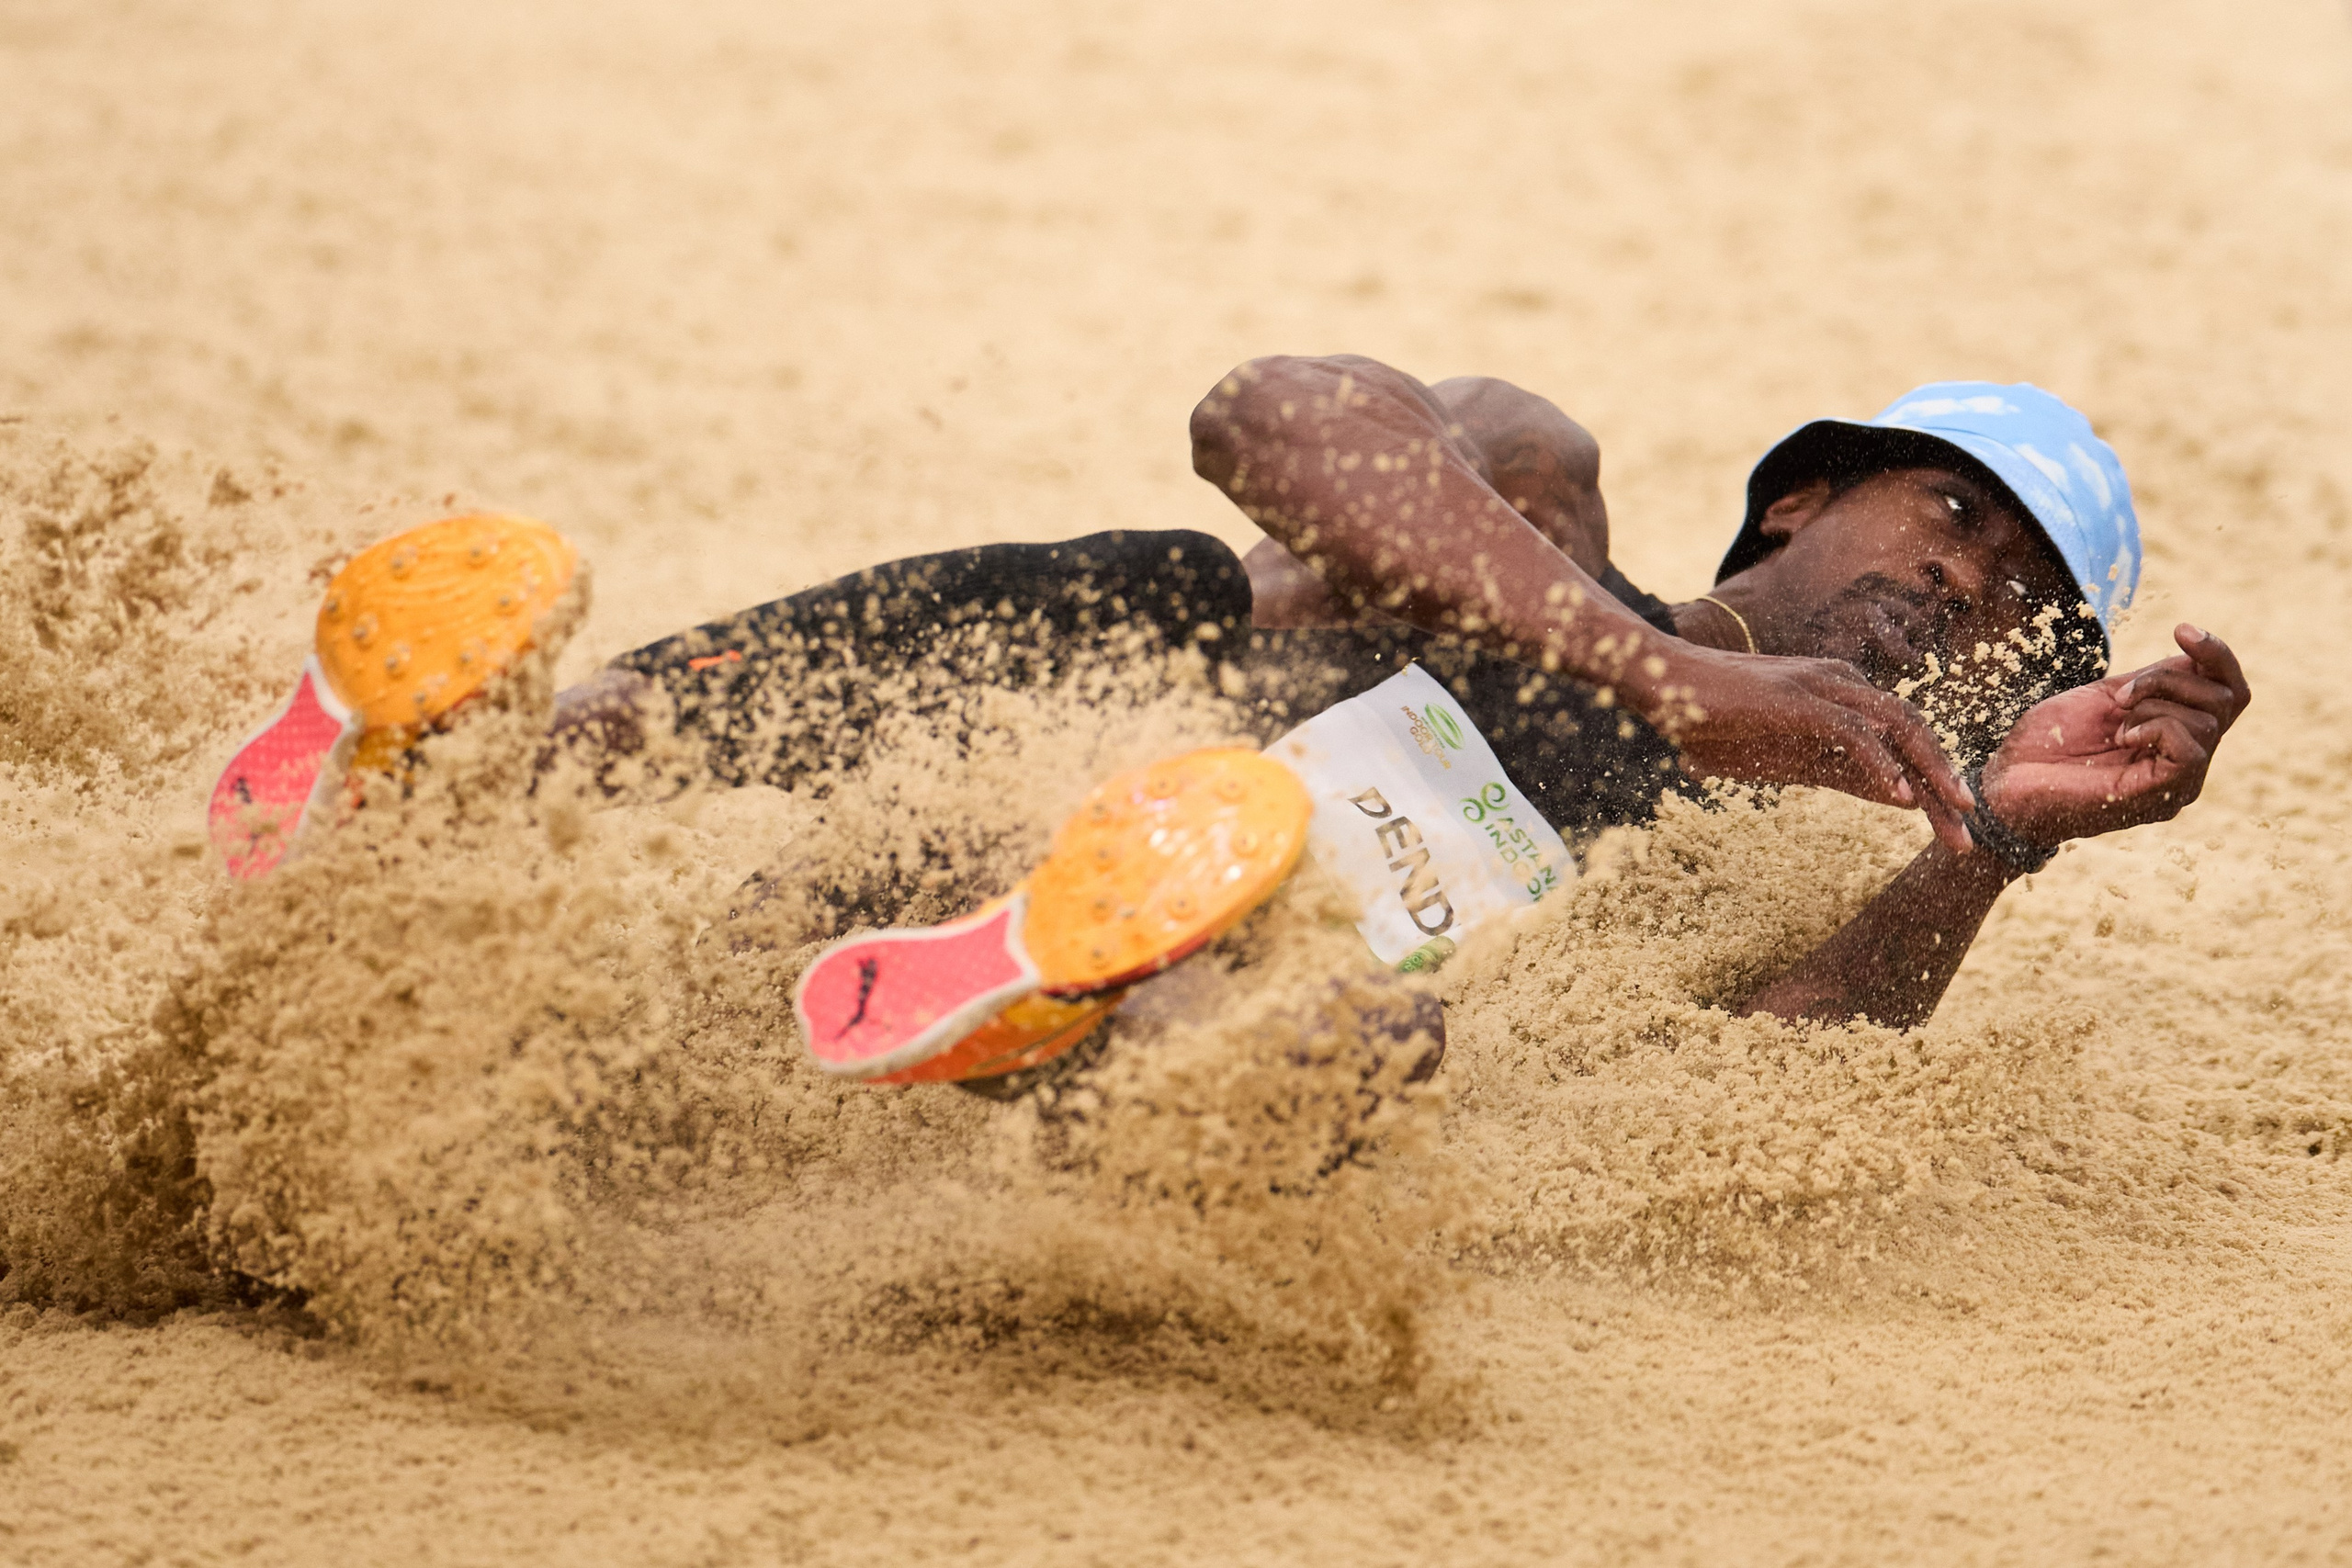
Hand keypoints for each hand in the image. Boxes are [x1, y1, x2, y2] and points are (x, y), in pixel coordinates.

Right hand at [1627, 640, 1979, 852]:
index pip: (1903, 736)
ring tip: (1955, 813)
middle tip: (1970, 831)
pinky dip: (1881, 765)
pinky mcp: (1797, 700)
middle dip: (1946, 780)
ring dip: (1931, 772)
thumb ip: (1835, 767)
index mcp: (1840, 693)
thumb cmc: (1711, 717)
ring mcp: (1820, 687)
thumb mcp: (1782, 751)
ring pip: (1898, 727)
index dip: (1934, 779)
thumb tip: (1893, 795)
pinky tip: (1900, 798)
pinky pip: (1853, 732)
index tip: (1955, 826)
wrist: (1660, 680)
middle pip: (1913, 730)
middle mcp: (1841, 683)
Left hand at [1978, 624, 2250, 845]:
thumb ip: (2154, 681)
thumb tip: (2195, 660)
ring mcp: (2180, 783)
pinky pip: (2192, 748)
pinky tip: (2122, 735)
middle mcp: (2188, 763)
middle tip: (2122, 695)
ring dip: (2156, 702)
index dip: (2217, 655)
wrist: (2006, 784)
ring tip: (2115, 720)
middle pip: (2226, 700)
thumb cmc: (2046, 742)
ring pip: (2209, 720)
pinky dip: (2157, 726)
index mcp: (2177, 737)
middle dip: (2171, 679)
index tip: (2181, 629)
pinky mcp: (2163, 796)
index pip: (2230, 691)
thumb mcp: (2106, 697)